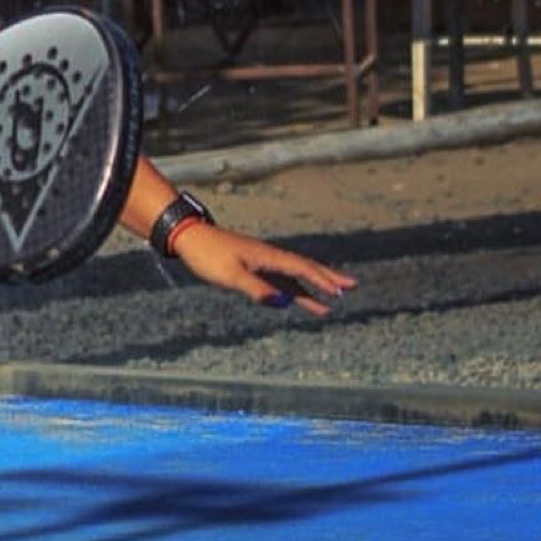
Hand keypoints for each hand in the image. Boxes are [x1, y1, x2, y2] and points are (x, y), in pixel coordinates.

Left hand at [167, 225, 354, 317]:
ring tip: (332, 300)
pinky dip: (292, 288)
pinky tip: (296, 299)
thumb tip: (284, 303)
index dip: (322, 279)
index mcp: (267, 256)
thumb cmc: (208, 255)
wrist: (189, 237)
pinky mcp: (252, 266)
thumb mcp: (230, 275)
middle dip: (328, 278)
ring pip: (294, 275)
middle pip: (305, 268)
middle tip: (352, 286)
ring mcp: (261, 261)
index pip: (302, 268)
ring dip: (313, 286)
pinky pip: (279, 278)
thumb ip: (257, 289)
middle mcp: (269, 257)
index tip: (342, 290)